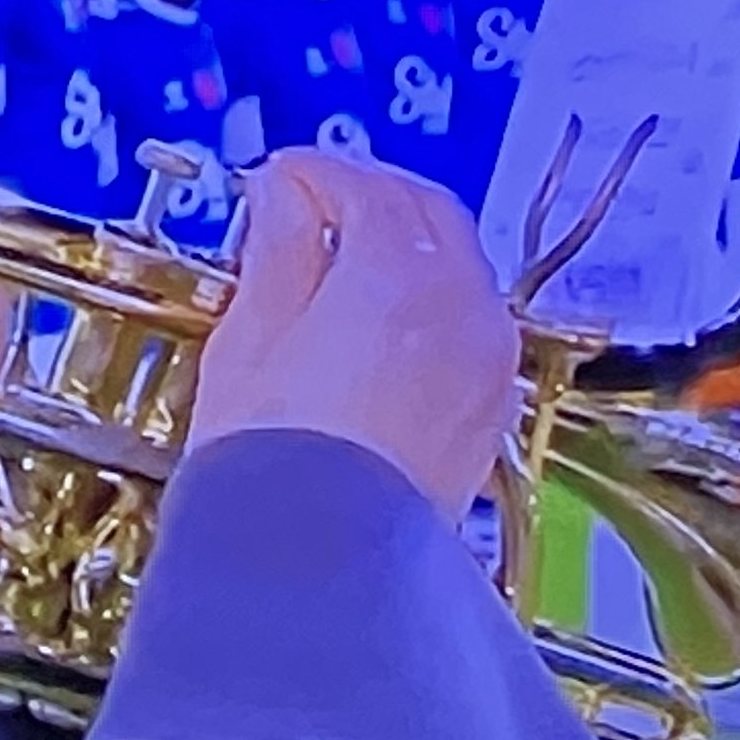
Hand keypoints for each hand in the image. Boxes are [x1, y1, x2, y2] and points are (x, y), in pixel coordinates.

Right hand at [191, 150, 516, 522]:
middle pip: (428, 212)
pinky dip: (430, 301)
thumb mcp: (251, 338)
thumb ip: (278, 252)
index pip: (362, 186)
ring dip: (407, 244)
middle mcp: (461, 306)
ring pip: (458, 265)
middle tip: (314, 200)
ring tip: (342, 261)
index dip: (313, 171)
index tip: (276, 176)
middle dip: (372, 193)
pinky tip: (381, 322)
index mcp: (399, 274)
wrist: (320, 568)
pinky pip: (469, 323)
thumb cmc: (274, 463)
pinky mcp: (488, 408)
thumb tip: (284, 198)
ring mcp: (485, 360)